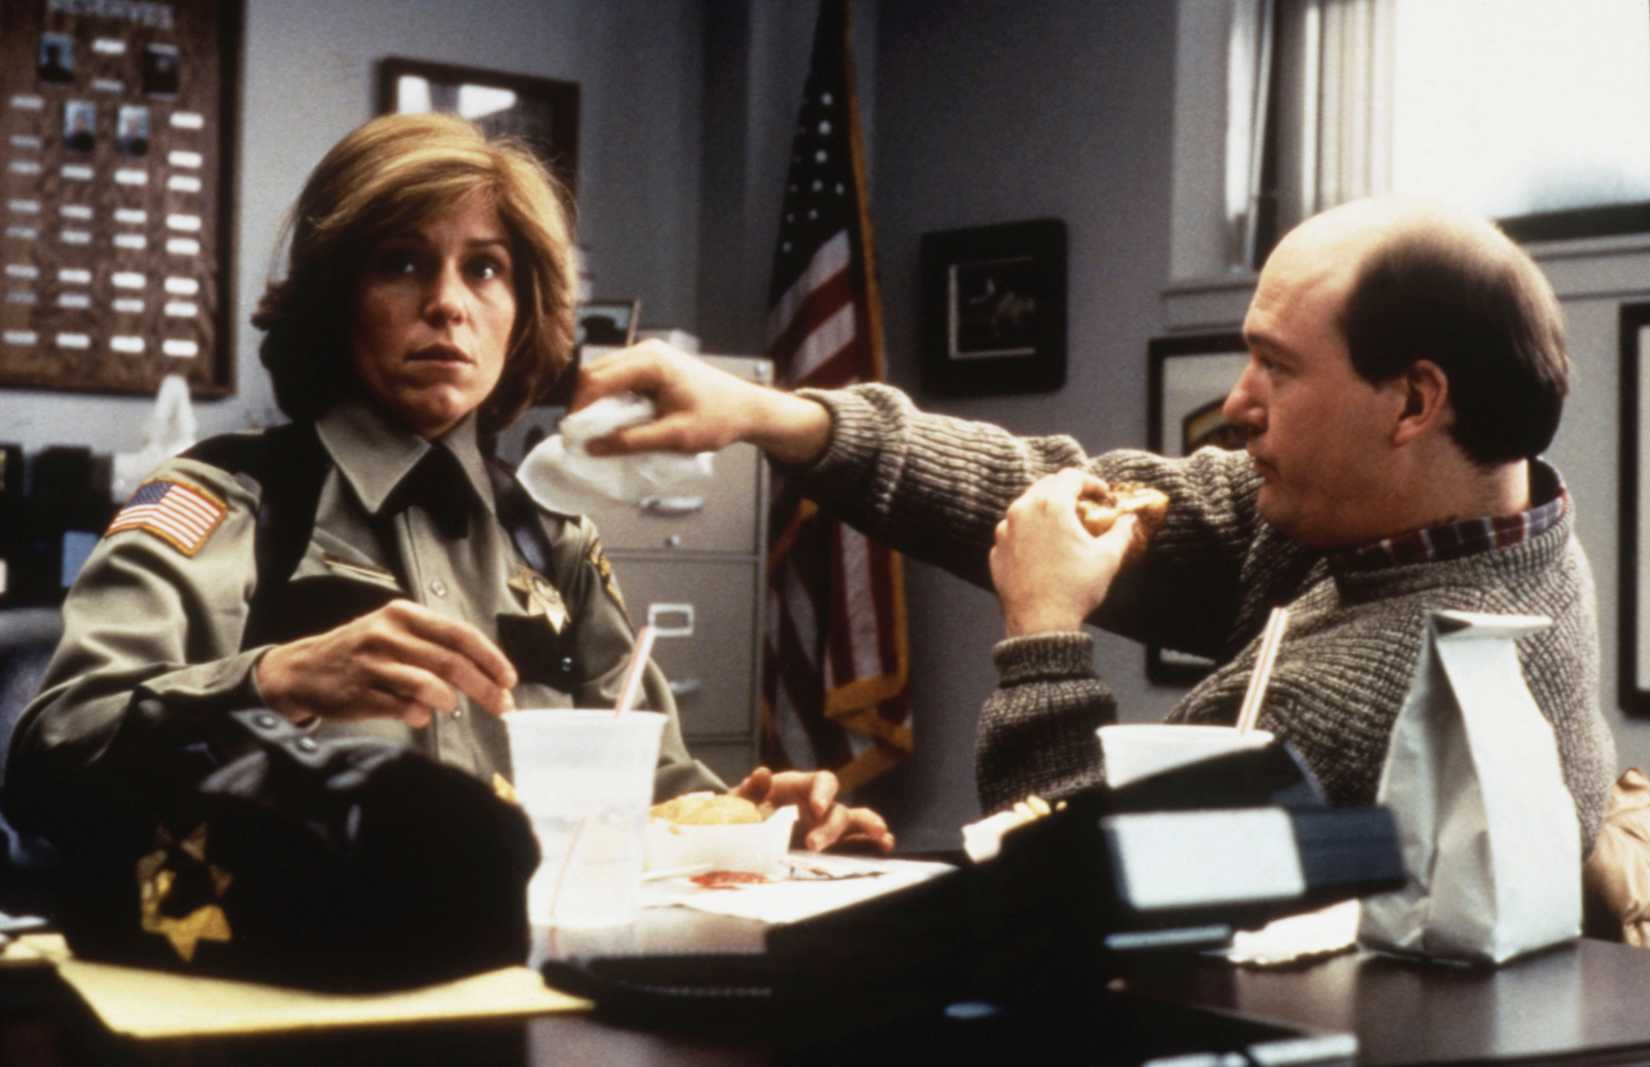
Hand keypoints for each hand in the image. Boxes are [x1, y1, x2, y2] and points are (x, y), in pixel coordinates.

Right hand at [255, 598, 517, 726]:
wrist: (303, 669)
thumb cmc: (363, 651)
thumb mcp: (394, 632)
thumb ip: (434, 645)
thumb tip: (486, 671)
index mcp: (404, 614)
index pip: (460, 634)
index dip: (490, 658)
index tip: (510, 680)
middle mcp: (388, 634)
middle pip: (451, 662)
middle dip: (485, 687)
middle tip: (504, 706)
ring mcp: (372, 664)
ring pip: (429, 685)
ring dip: (449, 701)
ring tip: (450, 706)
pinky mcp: (359, 693)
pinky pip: (404, 708)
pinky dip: (420, 715)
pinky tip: (419, 714)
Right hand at [570, 340, 831, 464]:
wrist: (747, 409)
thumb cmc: (718, 419)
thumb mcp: (673, 436)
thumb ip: (630, 442)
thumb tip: (592, 447)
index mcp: (651, 362)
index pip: (597, 380)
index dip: (579, 407)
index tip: (571, 434)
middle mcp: (646, 351)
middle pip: (596, 373)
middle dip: (582, 404)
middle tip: (578, 435)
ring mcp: (649, 356)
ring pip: (605, 375)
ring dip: (596, 402)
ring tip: (594, 431)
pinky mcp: (652, 366)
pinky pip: (620, 379)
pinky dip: (611, 399)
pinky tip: (614, 421)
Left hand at [732, 766, 894, 852]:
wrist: (740, 835)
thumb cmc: (743, 813)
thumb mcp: (740, 801)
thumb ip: (751, 790)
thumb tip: (762, 773)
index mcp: (799, 787)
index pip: (822, 781)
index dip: (824, 792)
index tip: (816, 809)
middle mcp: (818, 804)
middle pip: (836, 809)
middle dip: (830, 828)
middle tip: (812, 845)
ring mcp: (826, 825)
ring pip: (853, 821)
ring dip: (867, 828)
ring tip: (881, 836)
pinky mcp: (829, 844)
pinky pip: (855, 841)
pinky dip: (870, 843)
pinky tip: (884, 847)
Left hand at [990, 469, 1138, 636]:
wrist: (1040, 624)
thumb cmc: (1075, 589)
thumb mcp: (1107, 558)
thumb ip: (1121, 532)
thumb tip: (1130, 520)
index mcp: (1051, 505)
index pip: (1071, 476)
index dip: (1091, 482)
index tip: (1103, 495)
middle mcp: (1022, 510)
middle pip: (1046, 486)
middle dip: (1067, 491)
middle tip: (1084, 505)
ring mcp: (1005, 531)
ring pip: (1026, 507)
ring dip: (1046, 509)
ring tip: (1063, 525)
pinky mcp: (996, 550)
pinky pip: (1014, 531)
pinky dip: (1030, 531)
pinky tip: (1043, 547)